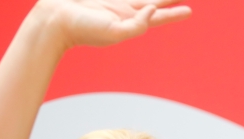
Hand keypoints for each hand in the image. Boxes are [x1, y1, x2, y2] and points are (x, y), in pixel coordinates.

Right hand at [34, 0, 190, 49]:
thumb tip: (154, 9)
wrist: (53, 18)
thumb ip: (138, 25)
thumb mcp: (115, 32)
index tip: (190, 10)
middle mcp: (125, 12)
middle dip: (169, 0)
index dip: (174, 14)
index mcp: (131, 23)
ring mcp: (113, 2)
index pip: (159, 18)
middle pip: (153, 3)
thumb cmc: (82, 28)